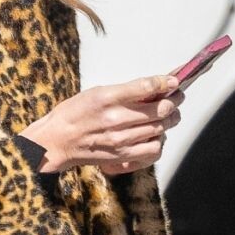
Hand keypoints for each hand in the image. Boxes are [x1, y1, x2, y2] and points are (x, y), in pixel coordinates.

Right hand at [26, 74, 185, 175]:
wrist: (57, 141)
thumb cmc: (75, 114)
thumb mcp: (97, 92)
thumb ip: (125, 91)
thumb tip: (154, 88)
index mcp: (107, 98)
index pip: (146, 87)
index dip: (165, 82)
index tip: (175, 80)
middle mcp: (115, 119)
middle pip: (159, 110)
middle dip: (174, 101)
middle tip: (177, 97)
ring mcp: (120, 140)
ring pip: (160, 128)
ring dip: (170, 120)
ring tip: (170, 115)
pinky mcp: (121, 155)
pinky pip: (152, 150)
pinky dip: (159, 141)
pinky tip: (156, 135)